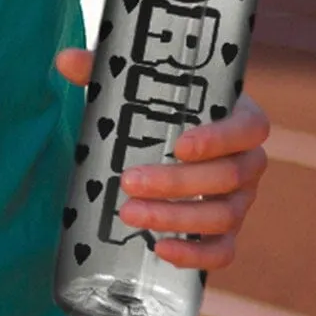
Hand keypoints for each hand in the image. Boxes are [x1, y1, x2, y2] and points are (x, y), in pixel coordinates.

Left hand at [54, 47, 269, 269]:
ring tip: (129, 213)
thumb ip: (105, 68)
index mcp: (239, 116)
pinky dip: (196, 255)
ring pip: (223, 215)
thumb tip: (65, 59)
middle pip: (228, 177)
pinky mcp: (228, 230)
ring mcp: (242, 198)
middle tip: (129, 182)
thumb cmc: (159, 100)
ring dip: (176, 218)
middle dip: (177, 183)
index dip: (220, 139)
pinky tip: (160, 249)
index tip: (179, 146)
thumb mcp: (137, 81)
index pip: (249, 128)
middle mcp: (248, 160)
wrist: (169, 132)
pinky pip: (223, 250)